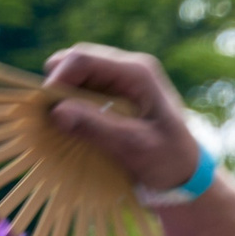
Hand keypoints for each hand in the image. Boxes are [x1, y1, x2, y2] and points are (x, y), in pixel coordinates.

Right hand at [41, 43, 207, 193]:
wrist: (189, 176)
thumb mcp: (134, 147)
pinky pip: (86, 89)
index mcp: (138, 73)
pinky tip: (71, 124)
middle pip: (78, 61)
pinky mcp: (118, 94)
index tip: (45, 108)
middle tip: (48, 116)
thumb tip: (56, 112)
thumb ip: (96, 127)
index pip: (84, 59)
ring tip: (58, 122)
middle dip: (59, 85)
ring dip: (65, 94)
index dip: (58, 79)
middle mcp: (130, 68)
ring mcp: (123, 80)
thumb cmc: (170, 162)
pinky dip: (73, 103)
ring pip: (79, 74)